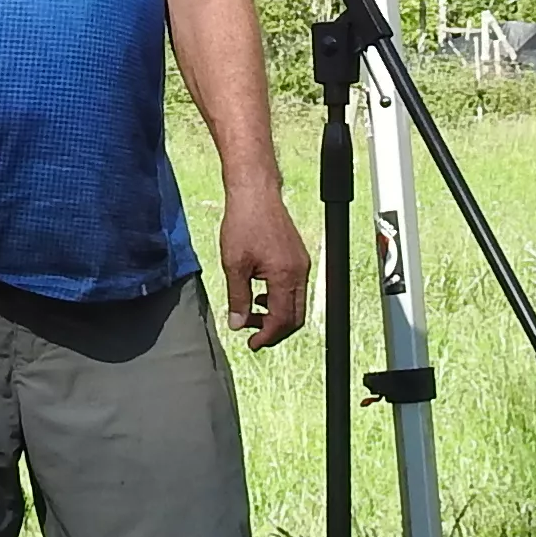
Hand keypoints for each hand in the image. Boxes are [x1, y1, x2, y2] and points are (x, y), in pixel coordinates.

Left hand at [214, 182, 312, 348]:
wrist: (255, 193)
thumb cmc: (244, 223)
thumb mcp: (234, 265)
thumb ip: (238, 298)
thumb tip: (239, 324)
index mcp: (285, 276)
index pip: (282, 320)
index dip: (267, 336)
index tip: (252, 343)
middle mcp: (299, 272)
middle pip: (295, 316)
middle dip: (274, 330)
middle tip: (253, 334)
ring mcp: (301, 263)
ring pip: (296, 303)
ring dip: (276, 314)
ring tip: (251, 313)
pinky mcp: (298, 257)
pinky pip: (294, 288)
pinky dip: (279, 299)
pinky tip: (259, 295)